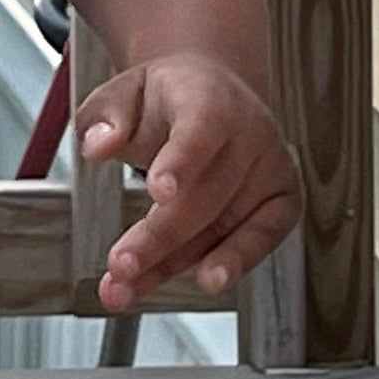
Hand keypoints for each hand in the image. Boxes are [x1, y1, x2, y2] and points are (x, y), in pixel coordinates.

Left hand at [76, 50, 301, 311]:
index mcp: (209, 99)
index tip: (159, 190)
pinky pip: (256, 240)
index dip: (181, 161)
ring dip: (176, 263)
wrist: (212, 92)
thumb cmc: (166, 97)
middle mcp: (249, 133)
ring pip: (224, 226)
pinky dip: (228, 263)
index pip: (198, 130)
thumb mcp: (124, 91)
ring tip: (129, 288)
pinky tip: (204, 282)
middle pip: (205, 194)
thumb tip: (96, 145)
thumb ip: (106, 116)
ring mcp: (270, 169)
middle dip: (159, 237)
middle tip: (120, 264)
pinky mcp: (281, 201)